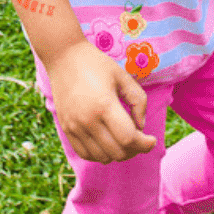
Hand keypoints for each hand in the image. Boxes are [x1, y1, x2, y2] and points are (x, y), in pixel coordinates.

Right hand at [45, 41, 156, 163]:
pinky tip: (107, 142)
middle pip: (117, 152)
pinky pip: (85, 153)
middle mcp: (87, 119)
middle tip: (138, 138)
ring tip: (122, 139)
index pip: (128, 139)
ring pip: (102, 157)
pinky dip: (100, 154)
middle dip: (134, 149)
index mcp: (104, 104)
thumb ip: (138, 101)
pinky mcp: (66, 128)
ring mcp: (74, 126)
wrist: (62, 56)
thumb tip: (141, 127)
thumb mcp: (122, 76)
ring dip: (117, 153)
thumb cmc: (95, 63)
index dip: (145, 144)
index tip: (151, 139)